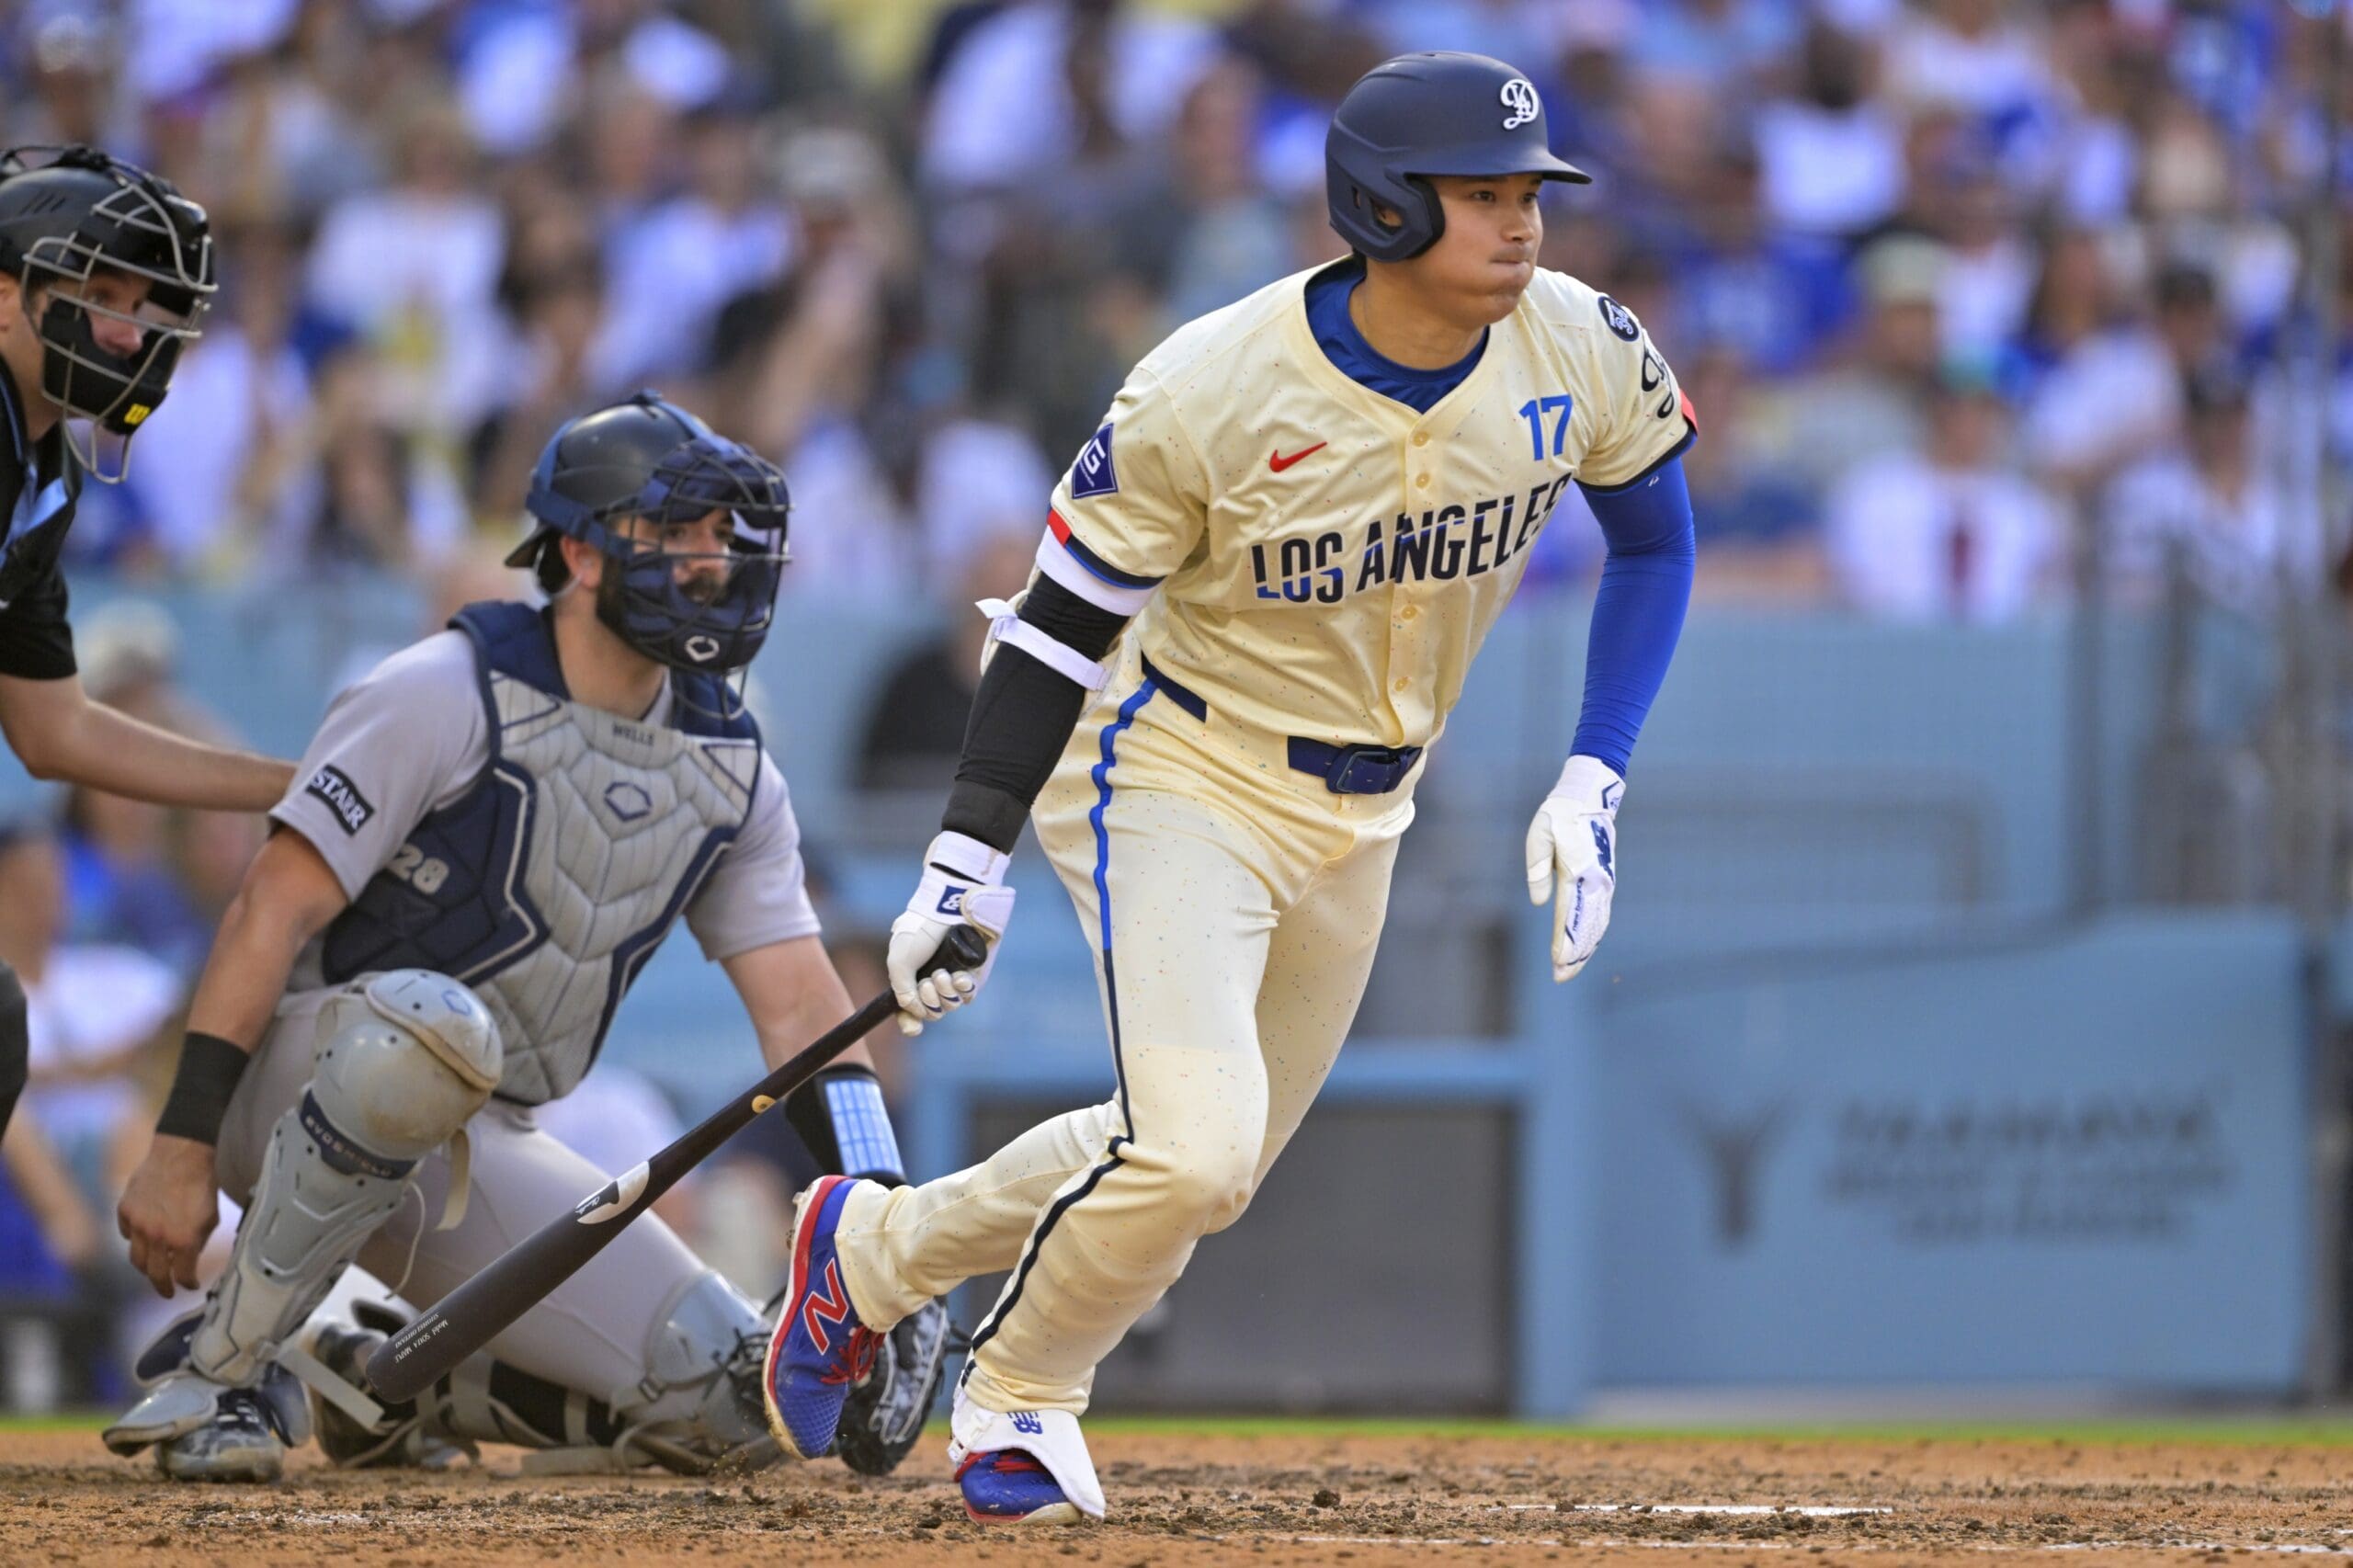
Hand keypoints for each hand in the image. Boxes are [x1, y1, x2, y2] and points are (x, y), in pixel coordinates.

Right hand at [118, 1134, 220, 1295]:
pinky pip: (125, 1234)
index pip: (183, 1275)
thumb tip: (190, 1259)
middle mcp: (158, 1238)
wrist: (181, 1155)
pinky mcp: (124, 1211)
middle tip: (167, 1293)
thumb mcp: (211, 1218)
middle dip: (163, 1287)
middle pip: (155, 1274)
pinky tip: (142, 1240)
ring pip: (136, 1259)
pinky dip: (133, 1239)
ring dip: (146, 1268)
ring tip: (153, 1271)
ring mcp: (138, 1225)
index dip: (188, 1283)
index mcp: (184, 1241)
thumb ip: (199, 1241)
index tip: (190, 1286)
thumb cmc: (201, 1185)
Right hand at [887, 832, 1015, 1034]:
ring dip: (944, 994)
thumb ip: (901, 990)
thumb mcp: (898, 960)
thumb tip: (913, 1009)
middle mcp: (932, 980)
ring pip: (950, 1006)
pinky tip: (959, 976)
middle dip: (928, 1001)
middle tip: (927, 982)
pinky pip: (968, 995)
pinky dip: (962, 990)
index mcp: (911, 977)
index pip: (909, 1009)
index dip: (909, 1022)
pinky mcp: (974, 973)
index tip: (913, 1028)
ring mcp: (954, 978)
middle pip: (931, 1012)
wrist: (950, 908)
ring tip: (943, 974)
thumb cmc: (920, 929)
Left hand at [1524, 755, 1622, 983]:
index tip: (1557, 964)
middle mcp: (1597, 882)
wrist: (1589, 797)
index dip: (1564, 942)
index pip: (1570, 915)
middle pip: (1587, 926)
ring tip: (1570, 970)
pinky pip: (1601, 914)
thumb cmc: (1558, 816)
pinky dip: (1594, 934)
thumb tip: (1539, 903)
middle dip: (1574, 955)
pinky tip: (1586, 948)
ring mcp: (1604, 883)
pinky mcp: (1605, 881)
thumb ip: (1537, 869)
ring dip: (1585, 948)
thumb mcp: (1539, 836)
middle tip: (1560, 978)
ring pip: (1597, 924)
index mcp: (1579, 872)